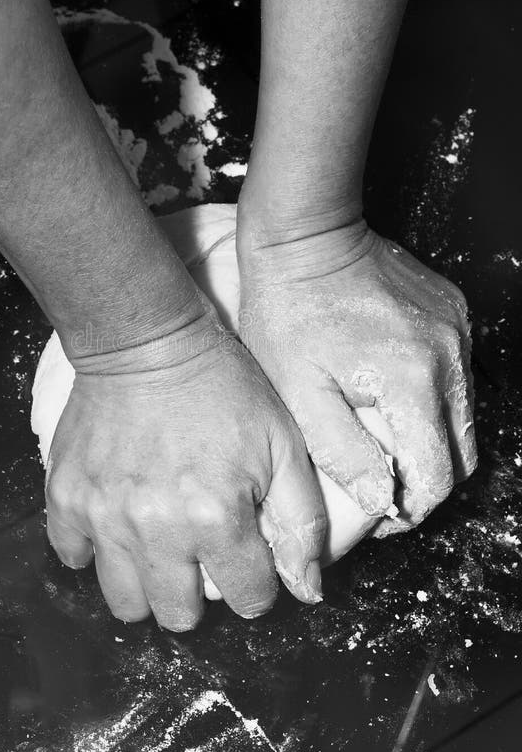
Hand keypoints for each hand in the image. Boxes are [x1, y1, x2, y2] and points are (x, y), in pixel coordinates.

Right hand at [44, 315, 325, 630]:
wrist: (147, 343)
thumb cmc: (223, 388)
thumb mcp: (283, 443)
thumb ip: (303, 521)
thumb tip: (306, 591)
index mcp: (217, 516)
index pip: (248, 598)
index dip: (256, 583)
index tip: (249, 559)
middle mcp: (156, 528)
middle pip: (180, 617)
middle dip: (201, 596)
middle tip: (202, 556)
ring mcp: (104, 516)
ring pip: (126, 604)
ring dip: (148, 587)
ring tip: (159, 550)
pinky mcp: (66, 498)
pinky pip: (74, 558)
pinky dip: (95, 552)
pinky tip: (117, 525)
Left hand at [237, 221, 476, 534]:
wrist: (305, 236)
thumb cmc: (287, 312)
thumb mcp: (298, 390)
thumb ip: (342, 450)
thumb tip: (382, 501)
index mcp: (412, 380)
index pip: (438, 475)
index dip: (411, 507)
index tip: (381, 514)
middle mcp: (449, 356)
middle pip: (462, 451)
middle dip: (427, 481)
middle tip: (384, 488)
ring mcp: (457, 331)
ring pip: (464, 415)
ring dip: (433, 442)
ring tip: (387, 449)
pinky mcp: (453, 313)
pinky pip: (458, 376)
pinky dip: (435, 400)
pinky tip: (394, 400)